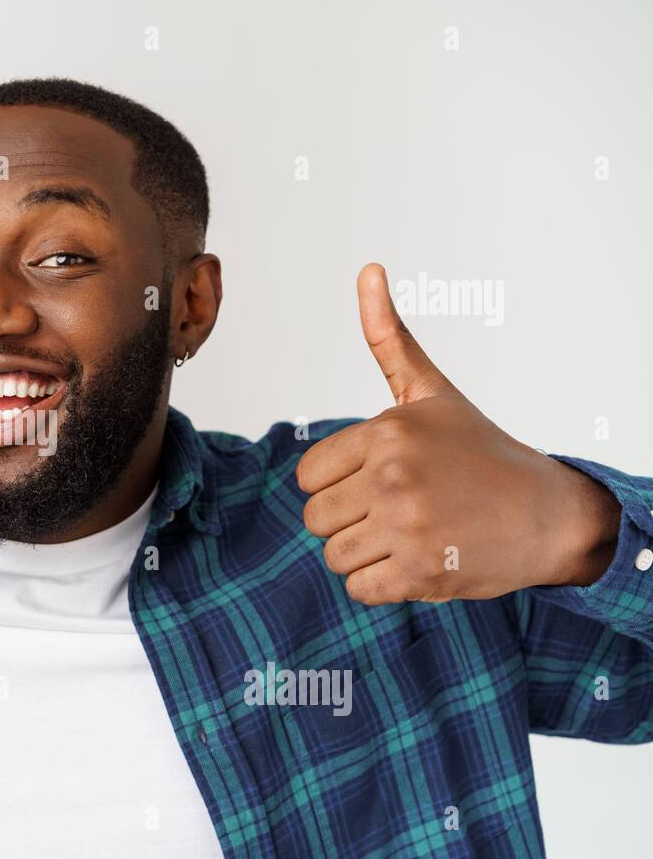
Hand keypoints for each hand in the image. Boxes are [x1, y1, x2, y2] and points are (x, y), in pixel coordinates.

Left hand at [296, 264, 619, 604]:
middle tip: (398, 511)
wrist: (550, 514)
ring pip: (333, 556)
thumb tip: (367, 270)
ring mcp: (406, 526)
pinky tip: (419, 561)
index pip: (308, 477)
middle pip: (315, 519)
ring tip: (410, 534)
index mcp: (386, 433)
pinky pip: (359, 589)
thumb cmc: (482, 452)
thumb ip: (388, 340)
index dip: (337, 484)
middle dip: (349, 521)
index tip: (378, 481)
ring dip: (365, 555)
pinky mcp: (420, 573)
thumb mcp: (432, 392)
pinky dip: (382, 585)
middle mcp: (392, 477)